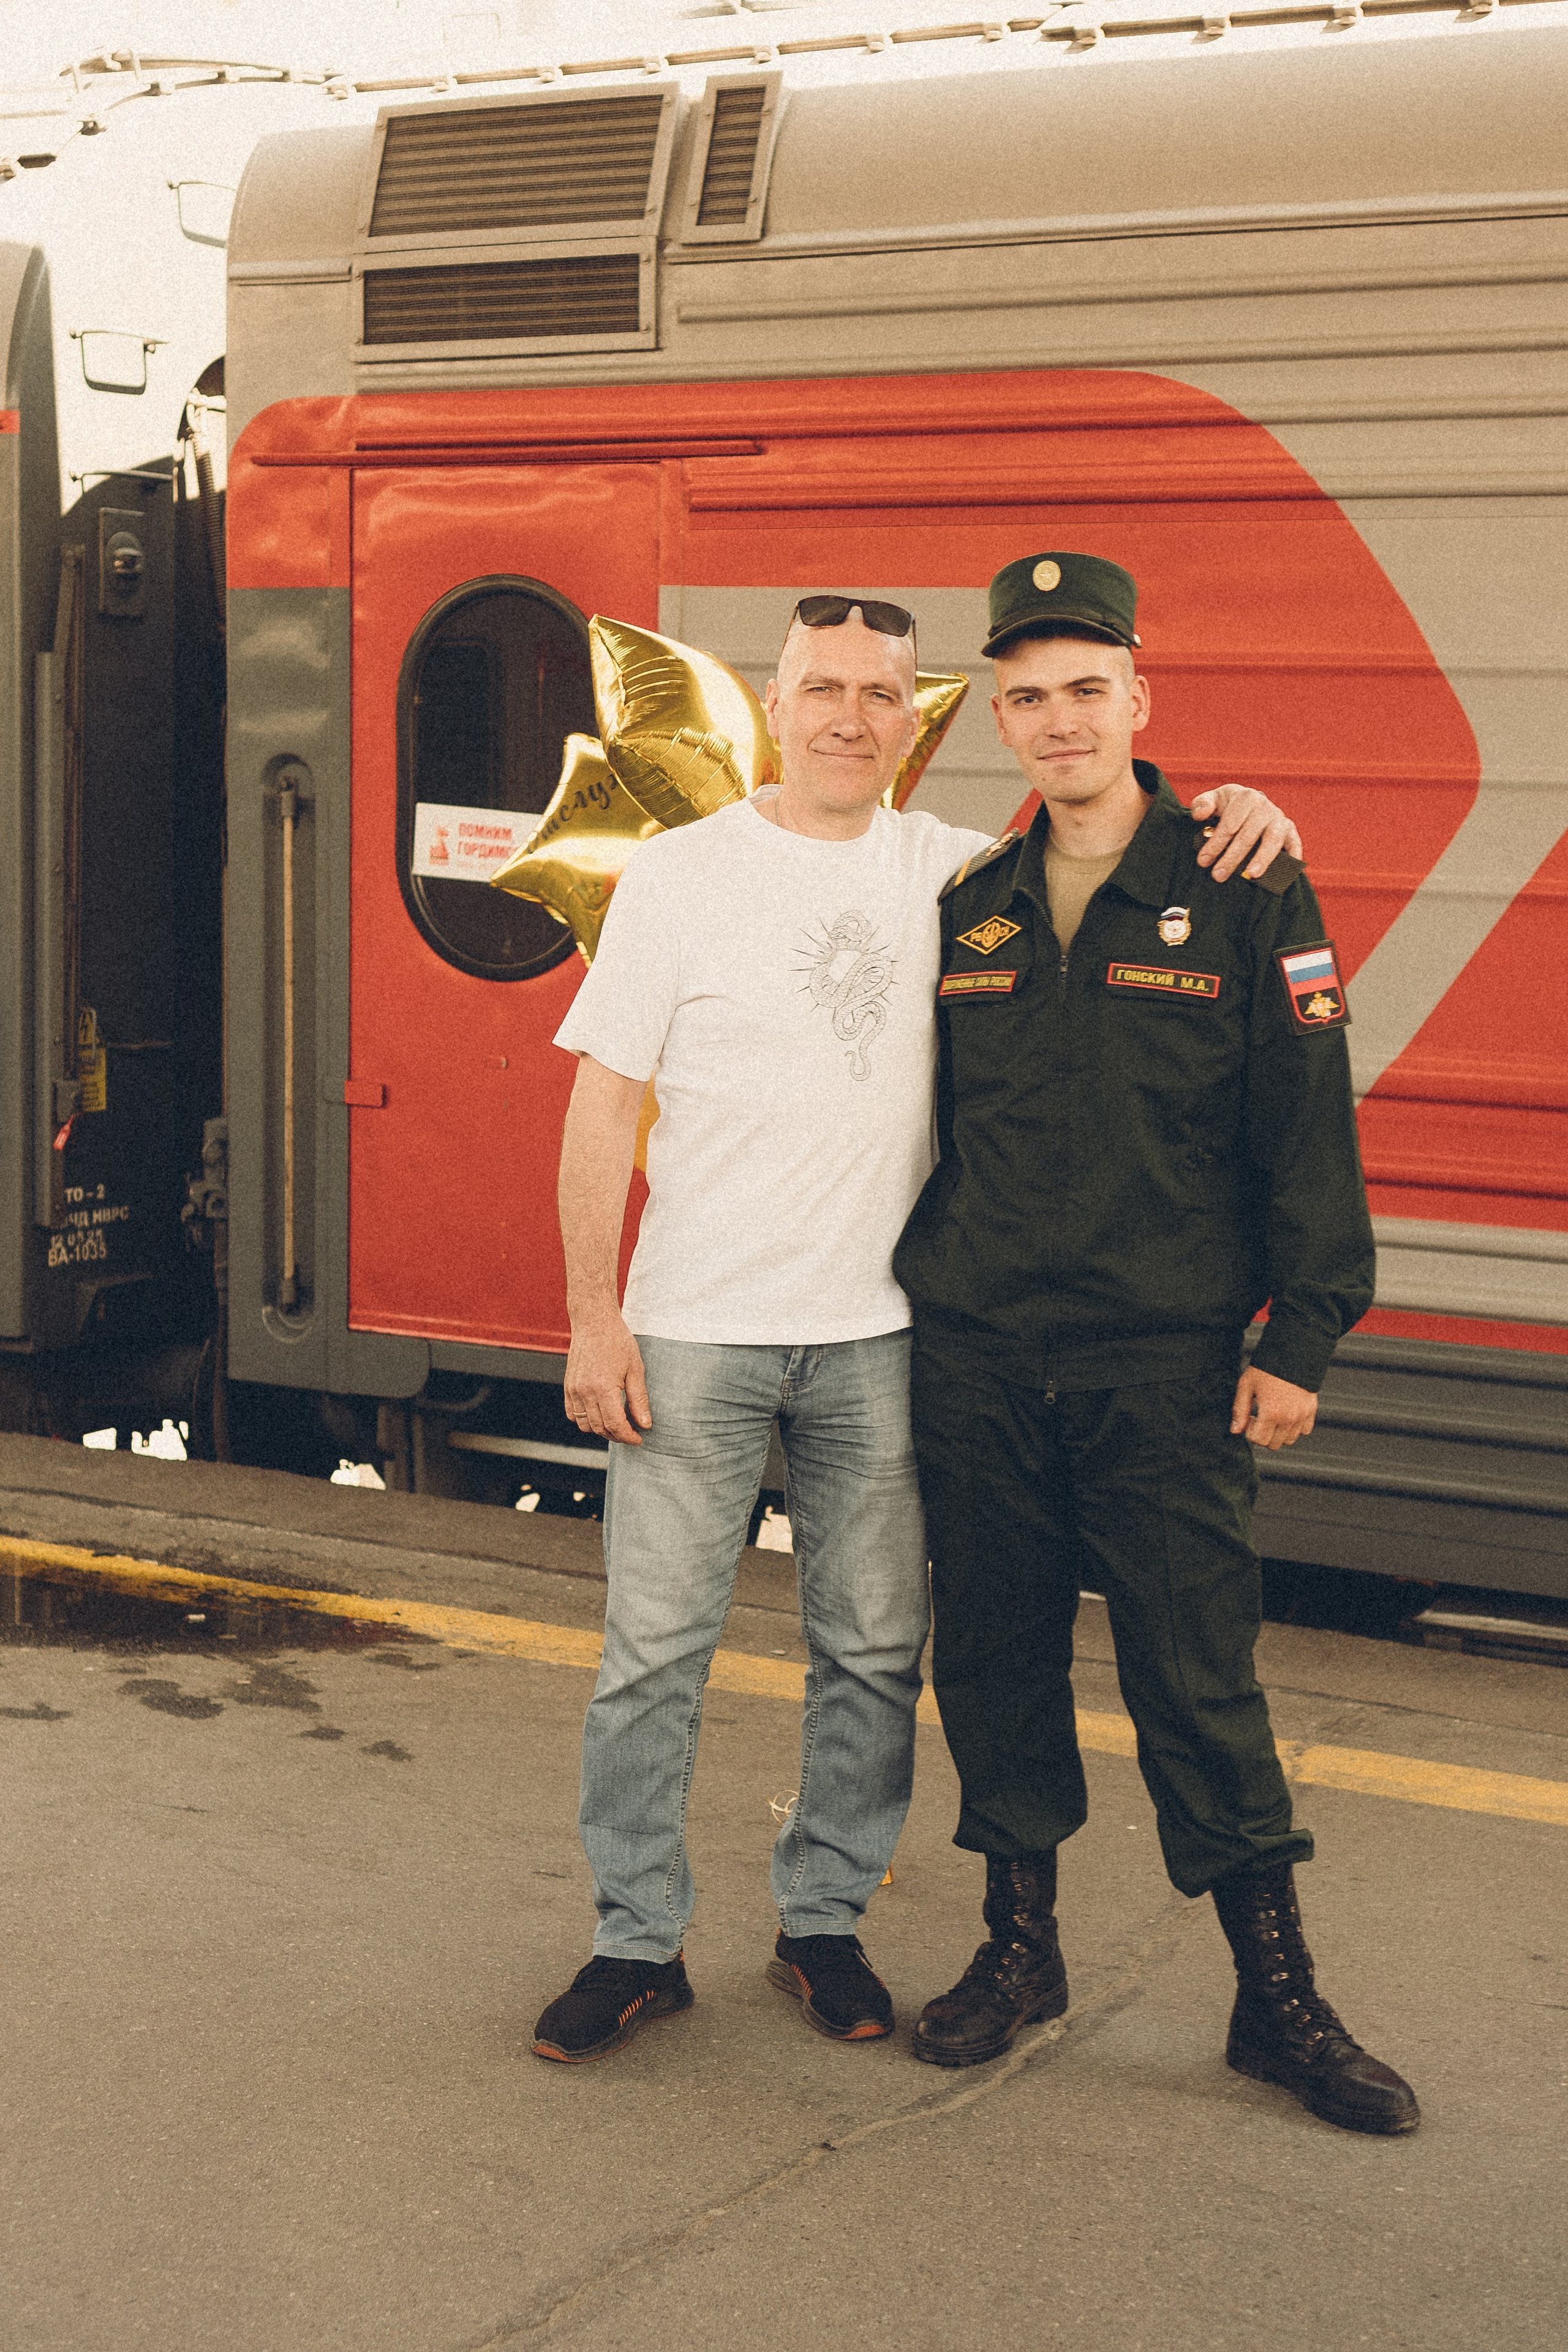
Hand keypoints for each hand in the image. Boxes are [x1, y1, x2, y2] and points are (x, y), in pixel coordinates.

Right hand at [564, 1309, 651, 1445]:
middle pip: (600, 1428)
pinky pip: (572, 1414)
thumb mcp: (635, 1369)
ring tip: (616, 1425)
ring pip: (584, 1425)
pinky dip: (584, 1420)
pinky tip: (599, 1415)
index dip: (628, 1436)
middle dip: (617, 1436)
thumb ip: (639, 1399)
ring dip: (601, 1430)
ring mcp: (573, 1390)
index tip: (639, 1438)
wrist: (594, 1322)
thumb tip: (645, 1424)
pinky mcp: (568, 1386)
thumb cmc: (617, 1341)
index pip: (616, 1425)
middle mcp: (585, 1392)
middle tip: (631, 1433)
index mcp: (603, 1388)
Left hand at [1191, 785, 1303, 882]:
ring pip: (1272, 840)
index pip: (1229, 824)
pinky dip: (1292, 856)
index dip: (1216, 843)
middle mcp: (1264, 806)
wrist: (1249, 805)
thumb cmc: (1226, 808)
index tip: (1203, 861)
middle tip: (1218, 876)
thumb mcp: (1212, 801)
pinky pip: (1294, 843)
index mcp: (1244, 797)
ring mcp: (1278, 818)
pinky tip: (1285, 873)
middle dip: (1232, 858)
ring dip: (1262, 858)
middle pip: (1247, 835)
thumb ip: (1202, 805)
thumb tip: (1199, 815)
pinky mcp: (1290, 830)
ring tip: (1251, 875)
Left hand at [1231, 1367, 1316, 1449]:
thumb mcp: (1246, 1385)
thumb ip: (1239, 1410)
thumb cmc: (1266, 1368)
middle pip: (1273, 1444)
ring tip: (1273, 1415)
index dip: (1249, 1431)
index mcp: (1270, 1413)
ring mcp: (1302, 1416)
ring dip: (1278, 1433)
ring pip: (1289, 1440)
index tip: (1250, 1417)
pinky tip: (1287, 1414)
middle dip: (1263, 1434)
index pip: (1258, 1440)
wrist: (1292, 1353)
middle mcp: (1288, 1419)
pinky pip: (1304, 1431)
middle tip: (1260, 1417)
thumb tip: (1235, 1431)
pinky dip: (1295, 1428)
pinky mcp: (1311, 1410)